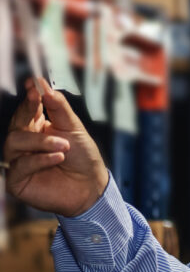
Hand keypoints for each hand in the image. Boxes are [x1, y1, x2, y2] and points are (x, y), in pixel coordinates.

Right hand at [3, 77, 108, 216]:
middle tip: (39, 101)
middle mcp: (24, 144)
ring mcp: (18, 161)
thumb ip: (58, 107)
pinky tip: (57, 158)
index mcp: (36, 129)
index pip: (26, 110)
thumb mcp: (74, 128)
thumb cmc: (83, 159)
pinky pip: (19, 166)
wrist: (92, 187)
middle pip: (16, 123)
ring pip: (14, 142)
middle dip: (28, 111)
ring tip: (63, 146)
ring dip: (41, 142)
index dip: (28, 97)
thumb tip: (43, 85)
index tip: (33, 85)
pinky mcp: (17, 181)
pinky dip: (39, 160)